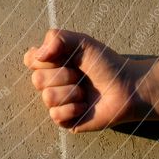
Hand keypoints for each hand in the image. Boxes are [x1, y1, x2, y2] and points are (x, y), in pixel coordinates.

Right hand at [23, 29, 154, 131]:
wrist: (128, 87)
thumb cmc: (106, 63)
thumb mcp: (82, 42)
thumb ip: (57, 38)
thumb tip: (38, 54)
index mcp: (51, 62)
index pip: (30, 60)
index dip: (44, 59)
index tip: (64, 57)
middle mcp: (50, 82)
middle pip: (37, 79)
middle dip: (63, 75)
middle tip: (80, 75)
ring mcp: (56, 102)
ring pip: (47, 97)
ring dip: (71, 92)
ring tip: (85, 91)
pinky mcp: (65, 120)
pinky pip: (55, 115)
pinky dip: (73, 108)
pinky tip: (85, 106)